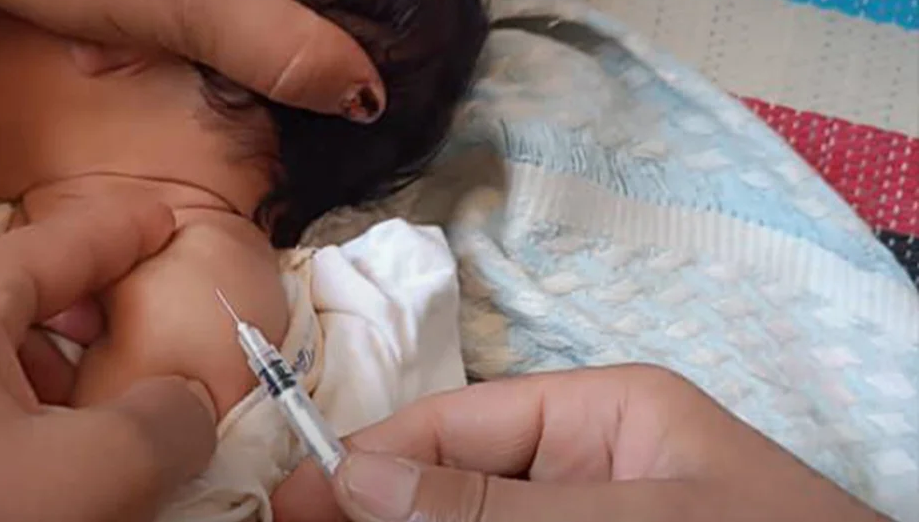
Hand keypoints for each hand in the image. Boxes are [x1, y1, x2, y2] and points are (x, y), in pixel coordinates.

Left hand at [0, 196, 216, 521]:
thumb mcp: (92, 476)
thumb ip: (162, 424)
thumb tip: (183, 401)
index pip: (53, 244)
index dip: (120, 230)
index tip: (163, 218)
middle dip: (36, 277)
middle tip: (87, 323)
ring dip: (10, 340)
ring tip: (61, 404)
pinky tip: (11, 453)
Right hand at [273, 365, 888, 521]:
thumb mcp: (628, 520)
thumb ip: (490, 507)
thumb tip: (357, 477)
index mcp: (604, 412)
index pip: (459, 421)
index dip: (372, 458)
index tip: (295, 495)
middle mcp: (590, 465)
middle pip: (456, 483)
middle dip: (385, 508)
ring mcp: (590, 518)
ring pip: (474, 520)